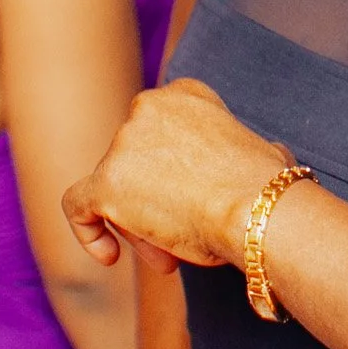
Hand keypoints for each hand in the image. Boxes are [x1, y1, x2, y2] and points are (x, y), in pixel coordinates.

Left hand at [62, 79, 289, 270]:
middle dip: (152, 199)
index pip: (159, 131)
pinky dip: (88, 231)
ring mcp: (123, 143)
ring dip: (138, 222)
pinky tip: (109, 255)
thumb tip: (268, 156)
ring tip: (169, 255)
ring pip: (114, 187)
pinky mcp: (105, 183)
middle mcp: (147, 107)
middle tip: (179, 234)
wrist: (258, 208)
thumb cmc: (268, 188)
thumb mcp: (261, 150)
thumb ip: (242, 148)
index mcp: (184, 93)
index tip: (191, 198)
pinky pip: (78, 205)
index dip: (171, 169)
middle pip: (134, 159)